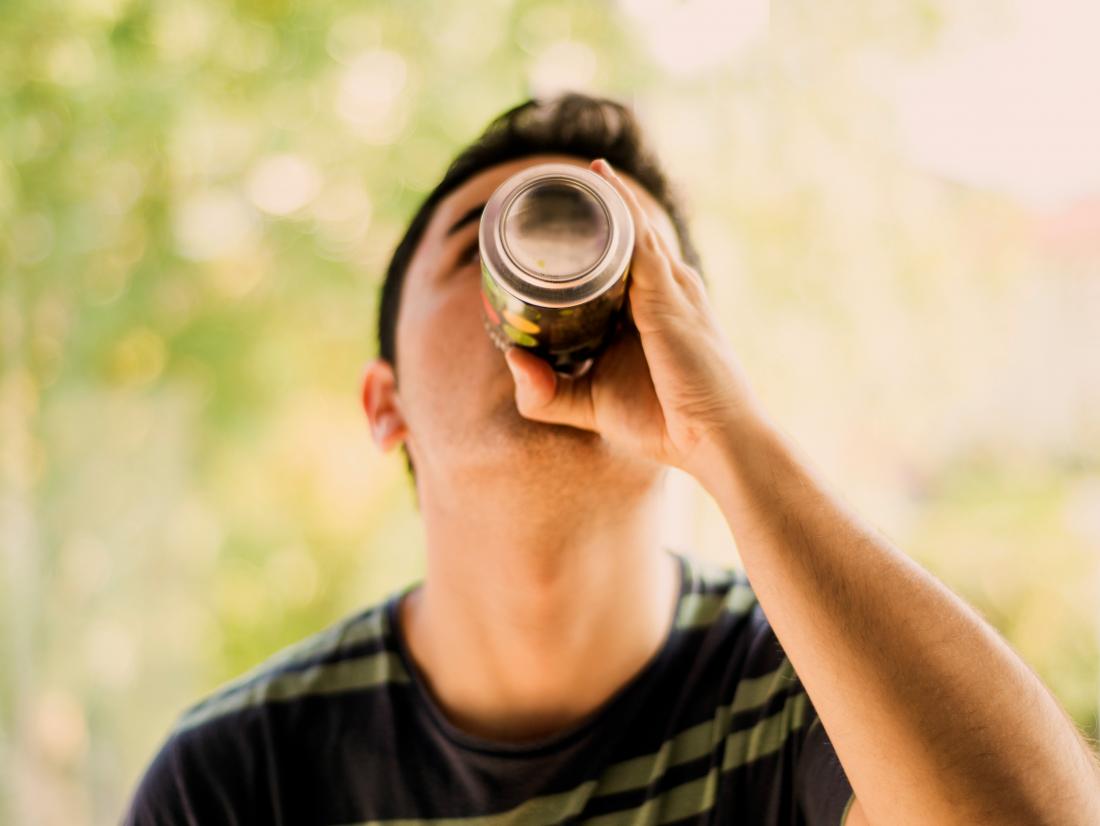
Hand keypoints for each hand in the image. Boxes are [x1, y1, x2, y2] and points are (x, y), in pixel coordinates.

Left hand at [503, 158, 766, 479]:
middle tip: (552, 181)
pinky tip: (595, 180)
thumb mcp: (590, 405)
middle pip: (623, 235)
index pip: (613, 260)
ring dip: (604, 193)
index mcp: (648, 311)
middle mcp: (664, 290)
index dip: (586, 239)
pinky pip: (637, 238)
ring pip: (630, 226)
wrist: (716, 441)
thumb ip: (546, 390)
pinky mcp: (667, 295)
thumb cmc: (664, 423)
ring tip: (571, 166)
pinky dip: (617, 208)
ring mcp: (670, 287)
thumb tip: (510, 358)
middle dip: (594, 206)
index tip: (551, 217)